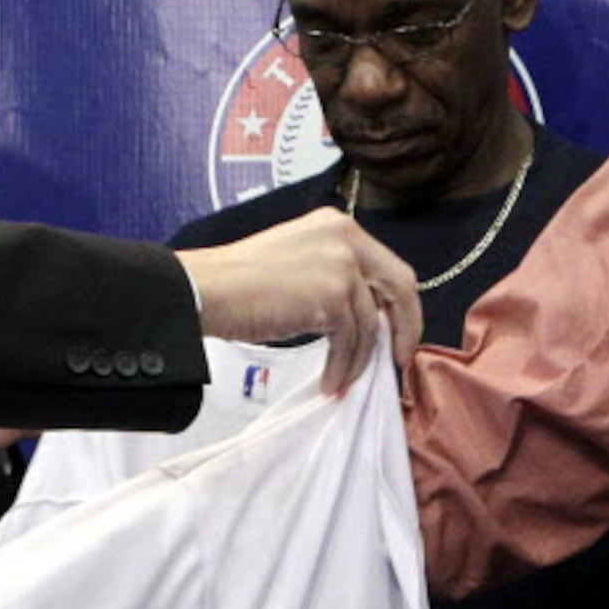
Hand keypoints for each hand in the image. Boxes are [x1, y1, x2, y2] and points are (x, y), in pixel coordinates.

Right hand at [175, 208, 420, 394]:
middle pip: (398, 287)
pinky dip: (343, 367)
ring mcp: (340, 265)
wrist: (204, 289)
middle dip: (405, 329)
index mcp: (336, 225)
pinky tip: (330, 382)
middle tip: (397, 362)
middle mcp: (345, 238)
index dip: (399, 304)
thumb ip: (334, 275)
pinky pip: (350, 342)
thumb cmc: (237, 283)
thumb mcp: (297, 262)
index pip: (387, 266)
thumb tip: (365, 315)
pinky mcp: (331, 296)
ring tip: (342, 381)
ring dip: (359, 360)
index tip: (397, 333)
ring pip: (370, 324)